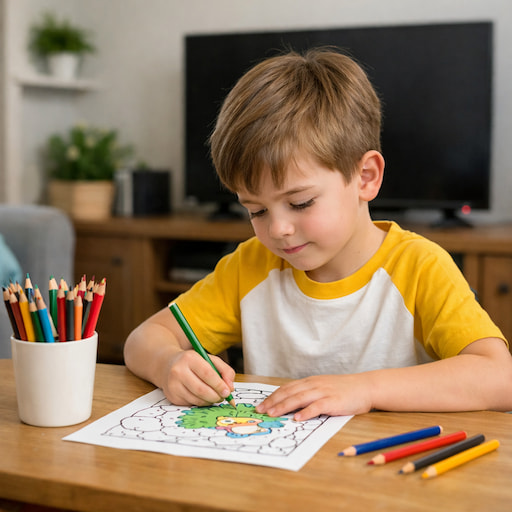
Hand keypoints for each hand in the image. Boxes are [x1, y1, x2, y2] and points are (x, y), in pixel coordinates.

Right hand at [159, 349, 234, 406]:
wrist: (168, 365)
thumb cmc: (193, 362)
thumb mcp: (210, 359)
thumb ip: (225, 370)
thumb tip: (230, 387)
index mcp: (190, 358)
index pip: (207, 374)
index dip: (219, 385)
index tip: (228, 391)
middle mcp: (179, 371)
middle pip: (201, 389)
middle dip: (216, 396)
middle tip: (223, 397)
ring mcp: (173, 385)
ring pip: (197, 399)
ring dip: (210, 401)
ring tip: (214, 396)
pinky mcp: (172, 396)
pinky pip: (191, 404)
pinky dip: (201, 403)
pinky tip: (202, 396)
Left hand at [255, 374, 372, 420]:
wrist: (365, 387)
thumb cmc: (344, 390)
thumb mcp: (323, 387)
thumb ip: (309, 393)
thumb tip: (291, 405)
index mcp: (310, 382)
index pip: (287, 388)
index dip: (273, 396)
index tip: (261, 405)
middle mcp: (314, 385)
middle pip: (289, 392)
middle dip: (273, 402)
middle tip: (260, 411)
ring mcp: (323, 392)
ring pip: (299, 398)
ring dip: (284, 406)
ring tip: (272, 414)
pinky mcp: (333, 401)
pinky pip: (317, 406)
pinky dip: (306, 412)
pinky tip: (297, 418)